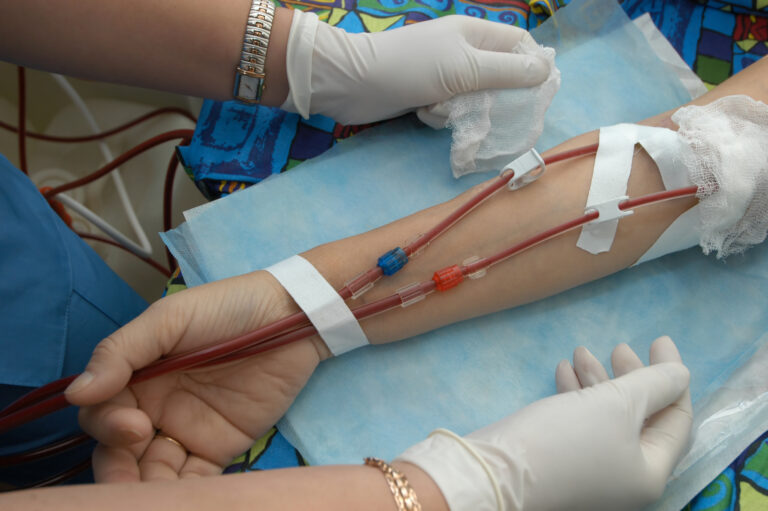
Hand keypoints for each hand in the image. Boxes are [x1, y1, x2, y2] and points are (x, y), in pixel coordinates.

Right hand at [64, 271, 327, 481]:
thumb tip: (76, 393)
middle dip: (116, 468)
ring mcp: (187, 431)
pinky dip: (183, 495)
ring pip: (150, 473)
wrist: (294, 317)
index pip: (102, 411)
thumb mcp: (170, 318)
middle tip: (132, 473)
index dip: (107, 425)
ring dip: (143, 489)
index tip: (133, 425)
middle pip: (118, 451)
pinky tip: (183, 499)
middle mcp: (155, 407)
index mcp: (138, 376)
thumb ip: (122, 352)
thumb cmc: (228, 308)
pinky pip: (194, 480)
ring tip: (151, 496)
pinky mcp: (220, 449)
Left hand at [281, 12, 548, 124]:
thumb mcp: (466, 69)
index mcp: (475, 34)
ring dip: (464, 110)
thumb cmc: (411, 68)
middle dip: (495, 98)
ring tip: (445, 109)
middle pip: (500, 76)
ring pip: (475, 98)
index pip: (519, 45)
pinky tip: (425, 113)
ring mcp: (443, 73)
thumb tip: (546, 71)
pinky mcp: (427, 94)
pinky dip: (441, 115)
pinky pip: (449, 109)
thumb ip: (508, 71)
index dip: (532, 67)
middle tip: (490, 113)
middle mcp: (462, 51)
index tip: (535, 94)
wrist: (355, 83)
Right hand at [397, 337, 692, 510]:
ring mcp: (593, 471)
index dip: (672, 377)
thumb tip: (680, 373)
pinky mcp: (563, 462)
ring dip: (598, 381)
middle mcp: (626, 477)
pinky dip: (576, 396)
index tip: (658, 340)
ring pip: (607, 418)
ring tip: (582, 350)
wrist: (496, 472)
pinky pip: (580, 424)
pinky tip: (563, 370)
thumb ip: (655, 384)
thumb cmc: (566, 439)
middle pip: (641, 417)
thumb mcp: (616, 404)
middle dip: (631, 377)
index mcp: (650, 471)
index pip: (676, 419)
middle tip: (619, 346)